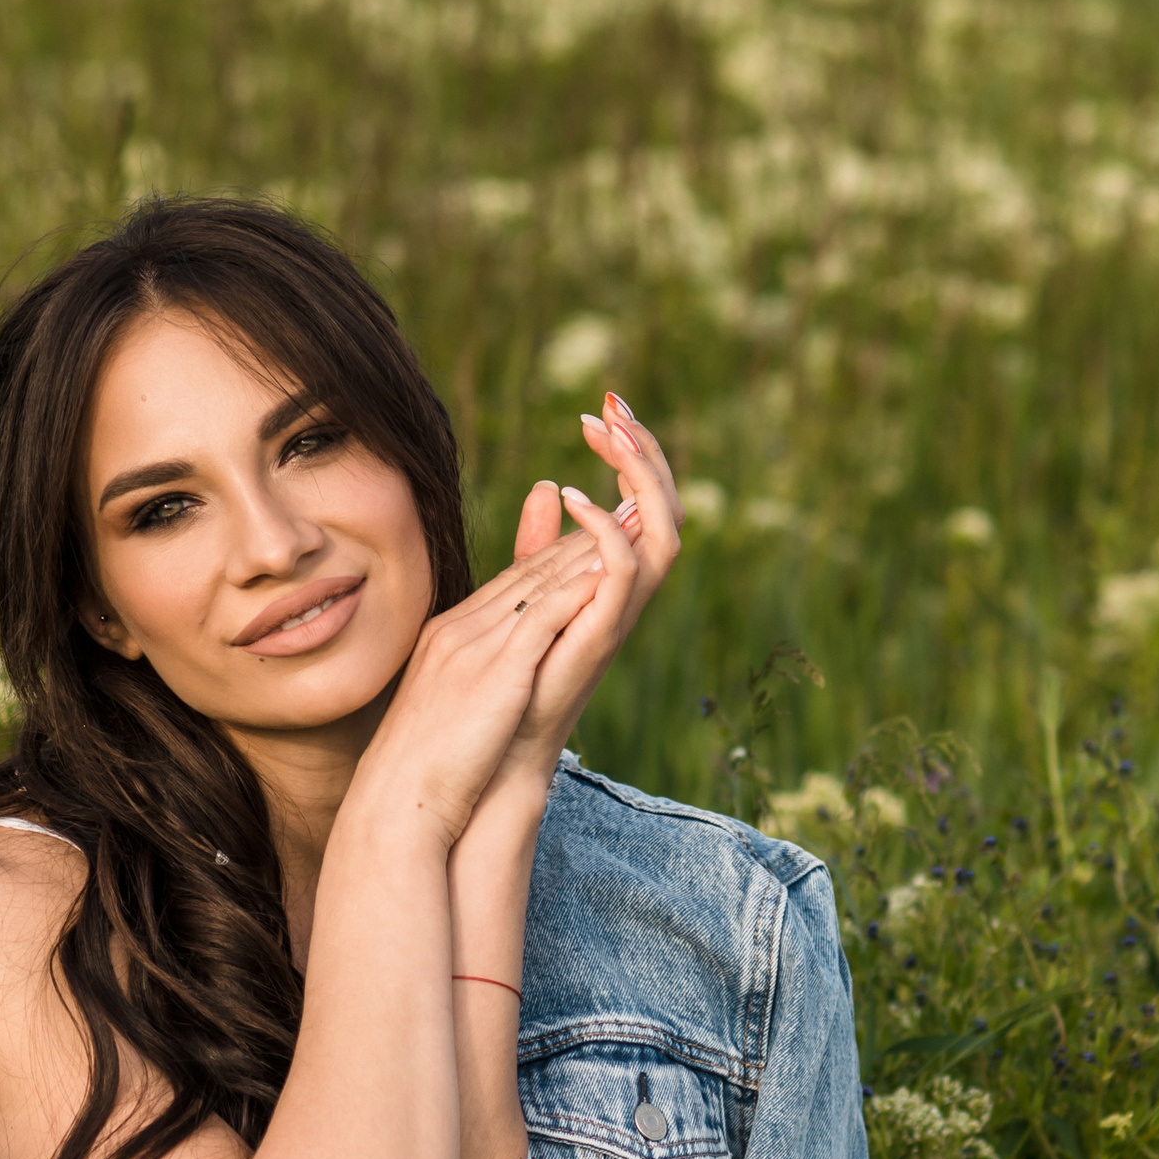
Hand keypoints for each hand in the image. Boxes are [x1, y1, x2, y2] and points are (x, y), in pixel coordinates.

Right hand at [344, 522, 608, 852]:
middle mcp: (460, 629)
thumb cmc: (422, 772)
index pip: (511, 583)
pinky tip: (610, 572)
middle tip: (628, 509)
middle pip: (530, 572)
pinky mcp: (497, 670)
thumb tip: (490, 684)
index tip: (594, 532)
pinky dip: (577, 591)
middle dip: (582, 538)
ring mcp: (475, 645)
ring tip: (632, 524)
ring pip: (541, 584)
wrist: (398, 803)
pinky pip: (543, 617)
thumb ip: (470, 684)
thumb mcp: (446, 714)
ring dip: (590, 551)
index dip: (557, 554)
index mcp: (448, 636)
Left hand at [491, 387, 682, 785]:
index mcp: (610, 578)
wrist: (493, 753)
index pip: (643, 501)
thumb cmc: (504, 682)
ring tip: (605, 432)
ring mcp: (617, 614)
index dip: (633, 453)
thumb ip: (538, 546)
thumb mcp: (522, 592)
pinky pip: (628, 573)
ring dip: (639, 475)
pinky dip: (607, 531)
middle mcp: (624, 593)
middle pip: (665, 507)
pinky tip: (573, 498)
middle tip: (612, 405)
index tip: (600, 407)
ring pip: (664, 531)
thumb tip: (544, 485)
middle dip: (645, 450)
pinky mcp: (601, 635)